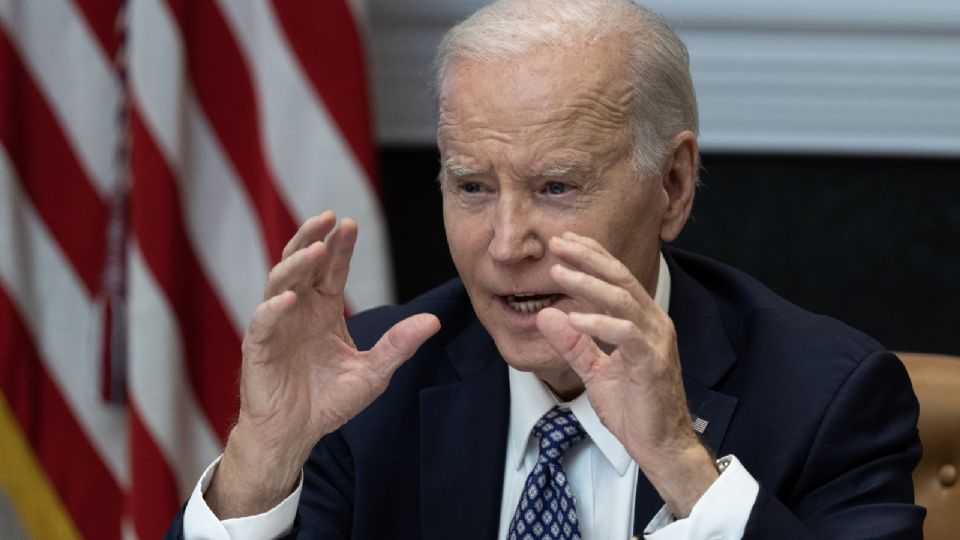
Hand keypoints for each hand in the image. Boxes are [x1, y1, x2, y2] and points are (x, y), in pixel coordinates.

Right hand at [207, 212, 439, 517]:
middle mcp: (299, 310)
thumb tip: (434, 321)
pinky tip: (290, 297)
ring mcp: (277, 325)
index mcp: (324, 310)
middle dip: (314, 238)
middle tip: (329, 217)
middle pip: (303, 263)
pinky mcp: (259, 347)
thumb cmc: (329, 401)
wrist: (296, 434)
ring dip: (296, 263)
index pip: (332, 269)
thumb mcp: (373, 372)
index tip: (351, 223)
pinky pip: (262, 321)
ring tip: (316, 248)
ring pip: (280, 282)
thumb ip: (399, 345)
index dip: (340, 247)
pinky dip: (274, 308)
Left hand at [536, 232, 716, 517]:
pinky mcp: (652, 362)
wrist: (659, 444)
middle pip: (620, 277)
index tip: (563, 241)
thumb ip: (572, 343)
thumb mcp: (594, 370)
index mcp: (642, 320)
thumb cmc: (633, 407)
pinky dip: (599, 323)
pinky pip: (625, 333)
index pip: (616, 277)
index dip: (591, 255)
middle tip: (557, 243)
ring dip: (588, 283)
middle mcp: (653, 322)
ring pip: (622, 299)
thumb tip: (545, 315)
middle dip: (588, 257)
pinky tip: (574, 317)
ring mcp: (656, 340)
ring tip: (559, 273)